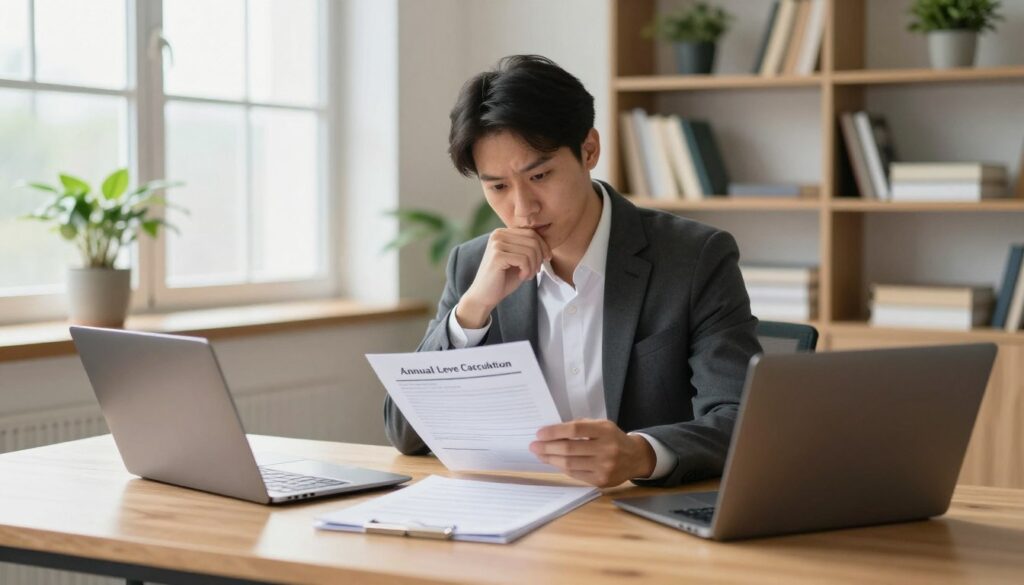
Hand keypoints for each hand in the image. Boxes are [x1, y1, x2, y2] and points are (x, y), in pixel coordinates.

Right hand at [456, 228, 551, 327]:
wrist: (484, 296)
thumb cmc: (503, 279)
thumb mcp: (519, 260)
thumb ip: (529, 248)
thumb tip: (547, 243)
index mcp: (502, 233)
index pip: (531, 232)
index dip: (543, 246)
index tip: (546, 259)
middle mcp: (498, 235)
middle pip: (532, 240)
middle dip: (539, 257)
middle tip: (535, 271)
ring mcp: (496, 244)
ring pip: (530, 250)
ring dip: (533, 266)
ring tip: (526, 275)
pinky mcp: (497, 256)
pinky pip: (524, 260)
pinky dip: (527, 271)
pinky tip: (521, 277)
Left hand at [530, 419, 655, 487]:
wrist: (635, 458)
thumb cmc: (613, 439)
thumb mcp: (602, 425)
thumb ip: (580, 426)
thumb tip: (552, 432)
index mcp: (605, 431)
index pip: (575, 430)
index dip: (555, 432)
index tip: (540, 433)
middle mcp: (607, 450)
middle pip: (570, 449)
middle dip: (547, 447)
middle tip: (534, 445)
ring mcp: (604, 467)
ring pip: (570, 464)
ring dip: (550, 459)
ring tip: (540, 454)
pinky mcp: (601, 481)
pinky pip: (575, 474)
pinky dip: (561, 468)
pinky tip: (553, 462)